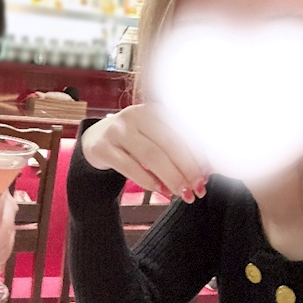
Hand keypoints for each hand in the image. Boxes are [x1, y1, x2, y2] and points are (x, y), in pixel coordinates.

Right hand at [81, 104, 208, 202]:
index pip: (181, 131)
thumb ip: (176, 148)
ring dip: (171, 178)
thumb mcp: (154, 136)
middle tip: (198, 188)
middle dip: (187, 169)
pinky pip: (130, 167)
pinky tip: (162, 191)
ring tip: (183, 194)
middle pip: (168, 144)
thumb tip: (204, 172)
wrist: (95, 140)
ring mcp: (116, 130)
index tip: (208, 174)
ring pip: (151, 156)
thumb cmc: (134, 141)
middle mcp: (135, 114)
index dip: (197, 154)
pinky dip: (149, 181)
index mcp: (154, 109)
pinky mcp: (102, 147)